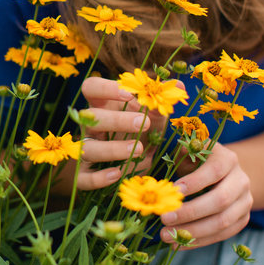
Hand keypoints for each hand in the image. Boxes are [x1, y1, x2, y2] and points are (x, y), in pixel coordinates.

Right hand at [55, 77, 166, 192]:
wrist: (135, 163)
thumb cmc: (142, 132)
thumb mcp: (154, 116)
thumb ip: (162, 101)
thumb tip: (180, 85)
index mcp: (102, 105)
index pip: (91, 87)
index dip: (104, 88)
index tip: (128, 95)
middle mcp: (90, 126)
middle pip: (90, 116)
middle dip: (116, 120)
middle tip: (143, 123)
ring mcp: (85, 149)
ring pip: (88, 147)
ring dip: (112, 149)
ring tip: (138, 150)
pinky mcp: (84, 175)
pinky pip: (83, 178)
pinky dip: (98, 178)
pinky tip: (118, 173)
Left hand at [159, 142, 251, 248]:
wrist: (222, 175)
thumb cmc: (195, 162)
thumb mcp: (188, 152)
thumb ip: (179, 155)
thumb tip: (158, 166)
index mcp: (227, 159)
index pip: (214, 171)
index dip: (195, 182)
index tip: (173, 191)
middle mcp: (241, 181)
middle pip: (220, 200)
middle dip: (190, 212)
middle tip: (164, 218)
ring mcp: (245, 202)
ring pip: (223, 222)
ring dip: (193, 231)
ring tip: (166, 235)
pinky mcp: (242, 219)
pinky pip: (222, 235)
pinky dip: (199, 241)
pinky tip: (178, 243)